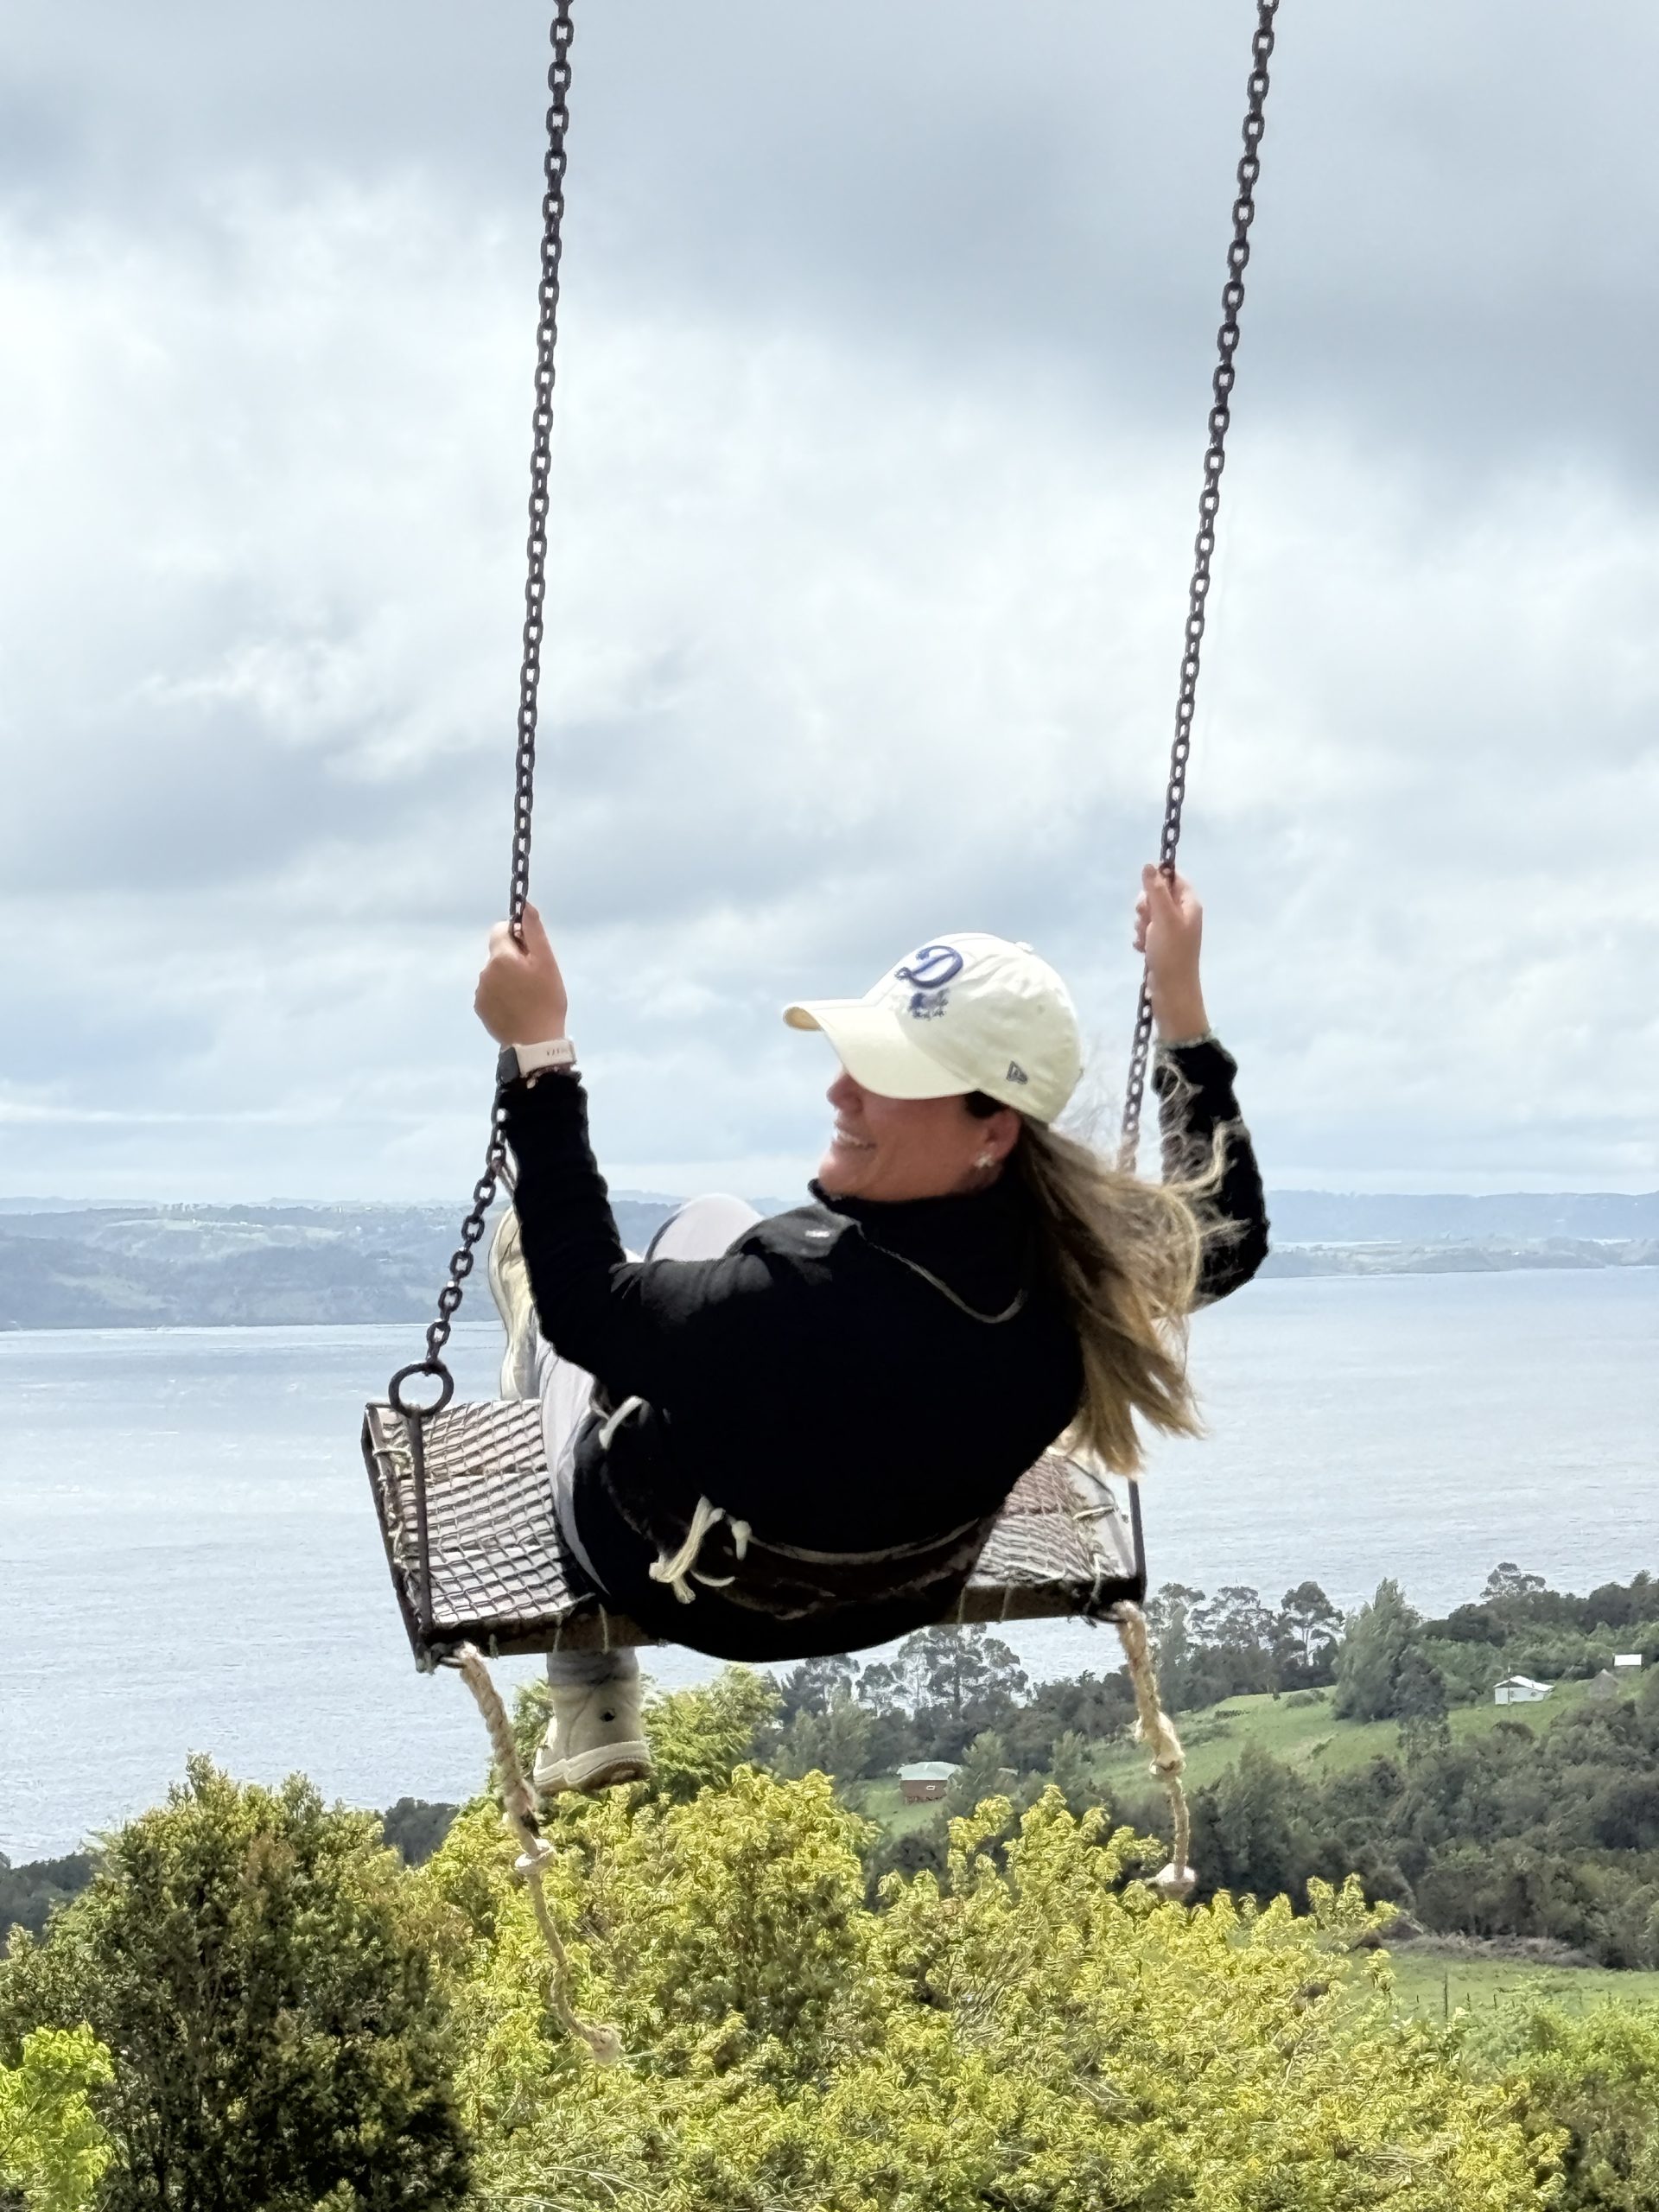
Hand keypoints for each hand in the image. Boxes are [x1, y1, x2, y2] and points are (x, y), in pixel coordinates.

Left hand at [474, 903, 568, 1045]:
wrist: (535, 1043)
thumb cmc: (546, 1001)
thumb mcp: (547, 963)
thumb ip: (534, 932)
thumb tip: (525, 906)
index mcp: (501, 957)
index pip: (500, 930)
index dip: (517, 936)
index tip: (531, 952)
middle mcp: (485, 971)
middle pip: (498, 953)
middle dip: (513, 959)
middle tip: (534, 978)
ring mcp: (480, 991)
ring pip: (494, 973)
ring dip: (507, 977)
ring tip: (527, 996)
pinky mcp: (480, 1008)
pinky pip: (490, 992)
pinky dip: (501, 994)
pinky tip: (517, 1008)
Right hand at [1133, 865, 1208, 1040]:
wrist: (1172, 991)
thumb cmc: (1171, 952)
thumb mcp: (1163, 917)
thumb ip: (1155, 890)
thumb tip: (1149, 865)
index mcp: (1189, 904)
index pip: (1173, 878)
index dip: (1157, 881)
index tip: (1146, 892)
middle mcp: (1182, 915)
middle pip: (1157, 895)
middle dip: (1145, 907)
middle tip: (1146, 920)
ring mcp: (1171, 931)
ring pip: (1148, 914)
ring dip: (1141, 924)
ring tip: (1146, 939)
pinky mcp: (1161, 945)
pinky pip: (1145, 932)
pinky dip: (1141, 938)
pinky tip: (1142, 949)